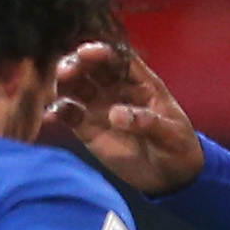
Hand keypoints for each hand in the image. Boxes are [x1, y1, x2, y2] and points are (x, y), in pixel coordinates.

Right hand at [43, 41, 204, 194]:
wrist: (171, 177)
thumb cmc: (178, 148)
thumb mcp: (172, 135)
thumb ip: (147, 122)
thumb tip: (116, 115)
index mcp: (140, 81)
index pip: (118, 58)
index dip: (102, 52)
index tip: (87, 53)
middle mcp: (115, 88)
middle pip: (90, 66)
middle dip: (75, 64)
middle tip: (65, 71)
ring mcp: (99, 105)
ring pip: (74, 85)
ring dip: (62, 83)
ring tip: (54, 90)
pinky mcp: (87, 126)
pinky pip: (67, 113)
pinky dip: (57, 111)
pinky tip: (50, 117)